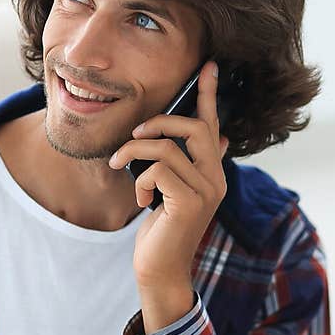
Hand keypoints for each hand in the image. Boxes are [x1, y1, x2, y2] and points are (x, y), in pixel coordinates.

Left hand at [108, 60, 229, 288]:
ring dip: (135, 150)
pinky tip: (140, 200)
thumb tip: (214, 137)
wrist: (158, 269)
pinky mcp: (190, 203)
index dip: (209, 94)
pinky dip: (140, 180)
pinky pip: (158, 170)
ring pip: (168, 148)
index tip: (209, 65)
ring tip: (119, 164)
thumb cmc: (160, 230)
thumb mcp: (170, 193)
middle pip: (194, 128)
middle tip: (134, 131)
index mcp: (211, 172)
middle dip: (160, 122)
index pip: (213, 125)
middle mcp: (215, 179)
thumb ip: (183, 166)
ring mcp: (206, 191)